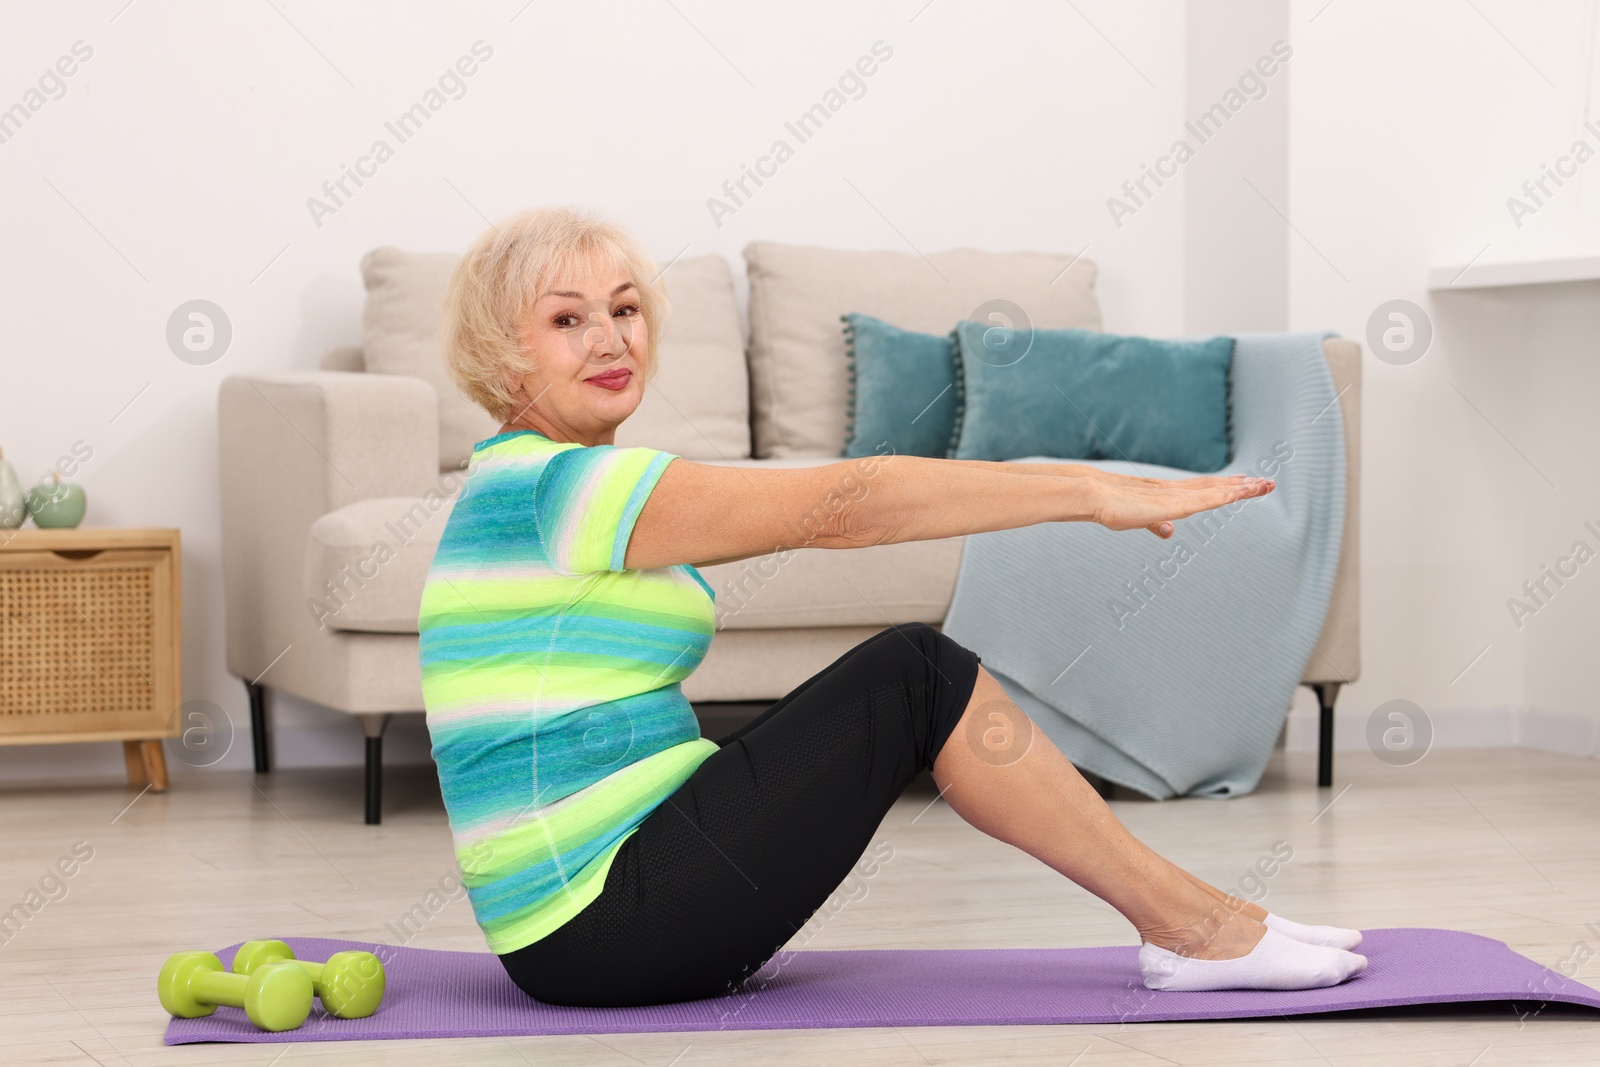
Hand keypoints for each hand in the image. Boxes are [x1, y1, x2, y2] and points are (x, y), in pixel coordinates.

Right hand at [1091, 474, 1274, 537]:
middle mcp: (1176, 491)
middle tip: (1268, 483)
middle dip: (1242, 486)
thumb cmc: (1108, 507)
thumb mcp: (1137, 518)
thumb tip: (1170, 531)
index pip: (1205, 490)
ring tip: (1264, 485)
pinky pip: (1205, 499)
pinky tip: (1241, 494)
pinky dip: (1226, 496)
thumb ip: (1156, 524)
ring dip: (1241, 489)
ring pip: (1216, 491)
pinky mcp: (1171, 503)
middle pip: (1216, 487)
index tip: (1248, 486)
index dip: (1227, 488)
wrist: (1091, 496)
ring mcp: (1175, 495)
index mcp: (1169, 494)